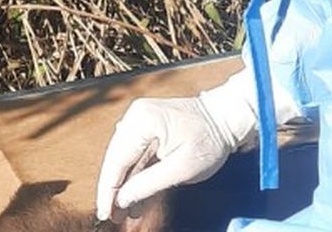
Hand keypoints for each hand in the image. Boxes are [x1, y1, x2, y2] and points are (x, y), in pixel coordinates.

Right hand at [95, 72, 258, 220]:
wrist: (227, 117)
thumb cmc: (210, 139)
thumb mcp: (182, 168)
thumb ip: (148, 184)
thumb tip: (121, 199)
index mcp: (142, 120)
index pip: (117, 161)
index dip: (109, 191)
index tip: (105, 213)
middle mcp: (135, 116)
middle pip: (115, 159)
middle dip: (113, 190)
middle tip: (111, 216)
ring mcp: (139, 119)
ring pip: (122, 158)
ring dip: (122, 184)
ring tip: (121, 211)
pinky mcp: (145, 125)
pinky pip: (133, 153)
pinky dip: (132, 174)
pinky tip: (131, 194)